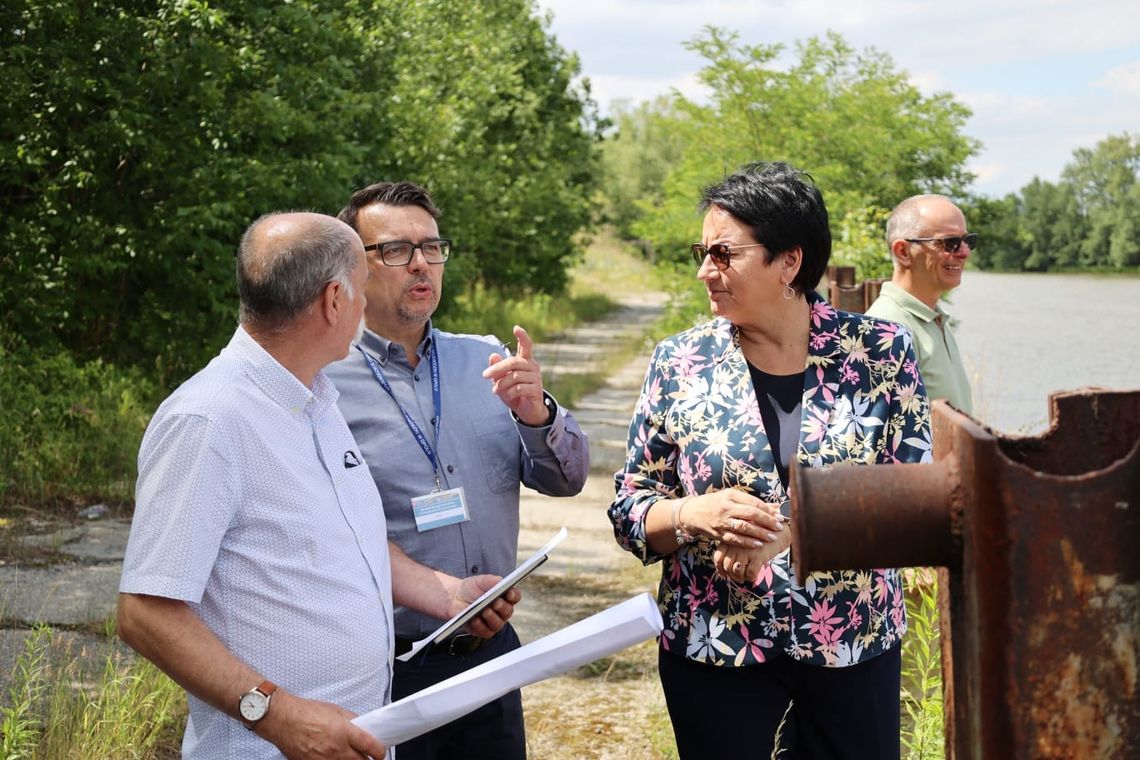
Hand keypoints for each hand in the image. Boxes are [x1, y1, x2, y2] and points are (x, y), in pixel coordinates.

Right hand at [257, 689, 386, 758]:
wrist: (283, 719)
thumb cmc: (306, 712)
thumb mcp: (335, 710)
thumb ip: (352, 720)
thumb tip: (364, 727)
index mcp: (344, 732)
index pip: (370, 746)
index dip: (380, 752)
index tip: (381, 753)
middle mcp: (335, 749)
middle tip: (369, 757)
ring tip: (351, 757)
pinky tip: (335, 758)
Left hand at [453, 574, 521, 638]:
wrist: (455, 598)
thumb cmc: (471, 589)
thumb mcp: (480, 581)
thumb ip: (491, 580)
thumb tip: (500, 581)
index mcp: (505, 597)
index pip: (514, 597)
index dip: (513, 595)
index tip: (509, 593)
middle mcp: (502, 611)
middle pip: (508, 611)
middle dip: (502, 607)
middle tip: (496, 602)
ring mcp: (493, 622)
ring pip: (498, 624)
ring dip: (492, 617)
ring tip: (485, 611)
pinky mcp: (483, 631)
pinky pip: (485, 631)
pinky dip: (480, 626)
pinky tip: (475, 620)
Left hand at [482, 325, 549, 425]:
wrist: (527, 411)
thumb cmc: (514, 392)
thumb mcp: (502, 380)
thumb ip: (497, 368)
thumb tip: (492, 355)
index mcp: (525, 361)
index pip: (526, 345)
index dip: (522, 336)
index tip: (516, 328)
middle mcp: (532, 367)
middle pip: (513, 362)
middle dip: (497, 368)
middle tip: (484, 375)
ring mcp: (536, 378)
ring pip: (514, 376)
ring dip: (501, 384)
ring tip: (495, 390)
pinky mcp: (536, 390)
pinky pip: (519, 388)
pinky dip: (509, 392)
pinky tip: (507, 395)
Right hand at [678, 490, 785, 547]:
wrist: (692, 512)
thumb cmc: (715, 503)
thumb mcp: (731, 496)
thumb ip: (751, 502)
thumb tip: (775, 507)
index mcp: (731, 496)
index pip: (753, 502)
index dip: (768, 510)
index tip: (780, 516)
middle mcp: (726, 508)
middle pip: (750, 514)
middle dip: (767, 521)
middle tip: (779, 527)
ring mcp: (722, 521)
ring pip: (744, 528)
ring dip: (759, 533)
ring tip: (771, 537)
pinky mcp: (718, 534)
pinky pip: (735, 539)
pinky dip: (747, 542)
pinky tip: (758, 544)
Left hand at [714, 530, 791, 583]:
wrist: (778, 530)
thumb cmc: (760, 534)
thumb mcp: (742, 538)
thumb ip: (732, 548)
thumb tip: (724, 568)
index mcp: (730, 540)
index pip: (718, 557)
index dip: (720, 568)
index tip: (725, 574)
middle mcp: (735, 546)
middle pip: (727, 567)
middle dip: (732, 575)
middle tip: (738, 577)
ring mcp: (746, 551)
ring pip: (737, 572)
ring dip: (741, 577)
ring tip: (746, 576)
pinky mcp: (757, 556)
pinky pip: (750, 574)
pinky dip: (751, 577)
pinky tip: (755, 575)